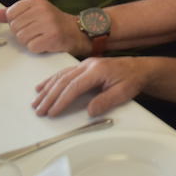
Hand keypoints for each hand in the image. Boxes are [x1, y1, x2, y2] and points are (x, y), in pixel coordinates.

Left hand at [0, 0, 90, 55]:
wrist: (77, 32)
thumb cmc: (53, 23)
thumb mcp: (34, 13)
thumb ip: (13, 13)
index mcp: (36, 1)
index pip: (11, 13)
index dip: (16, 22)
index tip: (28, 23)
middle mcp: (42, 10)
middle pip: (15, 27)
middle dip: (23, 33)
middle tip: (36, 32)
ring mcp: (48, 23)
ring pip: (22, 38)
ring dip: (29, 42)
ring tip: (41, 37)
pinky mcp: (52, 37)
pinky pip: (32, 47)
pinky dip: (37, 48)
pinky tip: (45, 44)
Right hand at [32, 57, 146, 116]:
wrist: (138, 68)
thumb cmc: (131, 80)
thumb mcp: (124, 93)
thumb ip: (106, 101)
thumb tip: (89, 111)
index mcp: (97, 70)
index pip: (75, 86)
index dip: (62, 100)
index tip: (52, 112)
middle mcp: (88, 65)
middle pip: (63, 81)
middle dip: (50, 97)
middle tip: (39, 110)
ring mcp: (84, 64)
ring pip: (61, 76)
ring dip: (47, 89)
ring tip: (36, 102)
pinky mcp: (83, 66)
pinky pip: (63, 73)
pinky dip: (51, 80)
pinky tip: (42, 87)